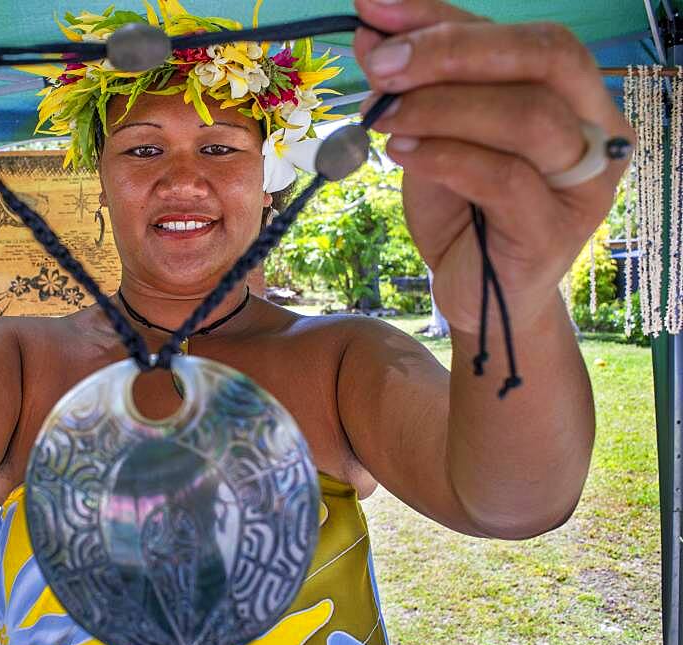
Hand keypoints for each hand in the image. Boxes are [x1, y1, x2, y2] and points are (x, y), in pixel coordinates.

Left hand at [354, 0, 633, 333]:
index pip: (517, 32)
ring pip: (528, 116)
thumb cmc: (461, 210)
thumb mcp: (435, 134)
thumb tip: (371, 31)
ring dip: (441, 107)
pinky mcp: (555, 232)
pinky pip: (505, 178)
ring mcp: (584, 183)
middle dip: (452, 50)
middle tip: (380, 65)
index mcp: (571, 93)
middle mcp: (594, 129)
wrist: (474, 295)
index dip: (441, 15)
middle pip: (546, 56)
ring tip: (383, 117)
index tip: (372, 11)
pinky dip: (446, 156)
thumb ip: (419, 84)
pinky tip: (402, 153)